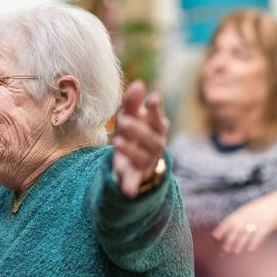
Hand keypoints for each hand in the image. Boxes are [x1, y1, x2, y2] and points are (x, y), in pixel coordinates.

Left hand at [113, 80, 169, 197]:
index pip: (158, 119)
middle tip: (123, 120)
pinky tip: (128, 192)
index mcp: (157, 129)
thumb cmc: (136, 132)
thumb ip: (133, 102)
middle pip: (151, 139)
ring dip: (132, 150)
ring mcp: (147, 161)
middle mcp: (156, 145)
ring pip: (143, 157)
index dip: (155, 110)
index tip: (152, 99)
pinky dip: (132, 187)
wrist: (136, 160)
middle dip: (139, 130)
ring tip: (118, 141)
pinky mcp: (136, 175)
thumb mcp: (132, 117)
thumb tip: (138, 84)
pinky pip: (135, 182)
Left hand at [213, 183, 276, 252]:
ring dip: (239, 244)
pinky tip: (249, 249)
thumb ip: (245, 216)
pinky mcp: (267, 226)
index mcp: (245, 210)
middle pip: (236, 230)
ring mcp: (258, 221)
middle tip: (225, 249)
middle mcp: (249, 215)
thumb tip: (236, 228)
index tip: (215, 236)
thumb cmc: (268, 207)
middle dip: (229, 240)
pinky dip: (252, 244)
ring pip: (245, 235)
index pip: (230, 220)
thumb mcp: (254, 209)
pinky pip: (257, 237)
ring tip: (235, 251)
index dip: (222, 229)